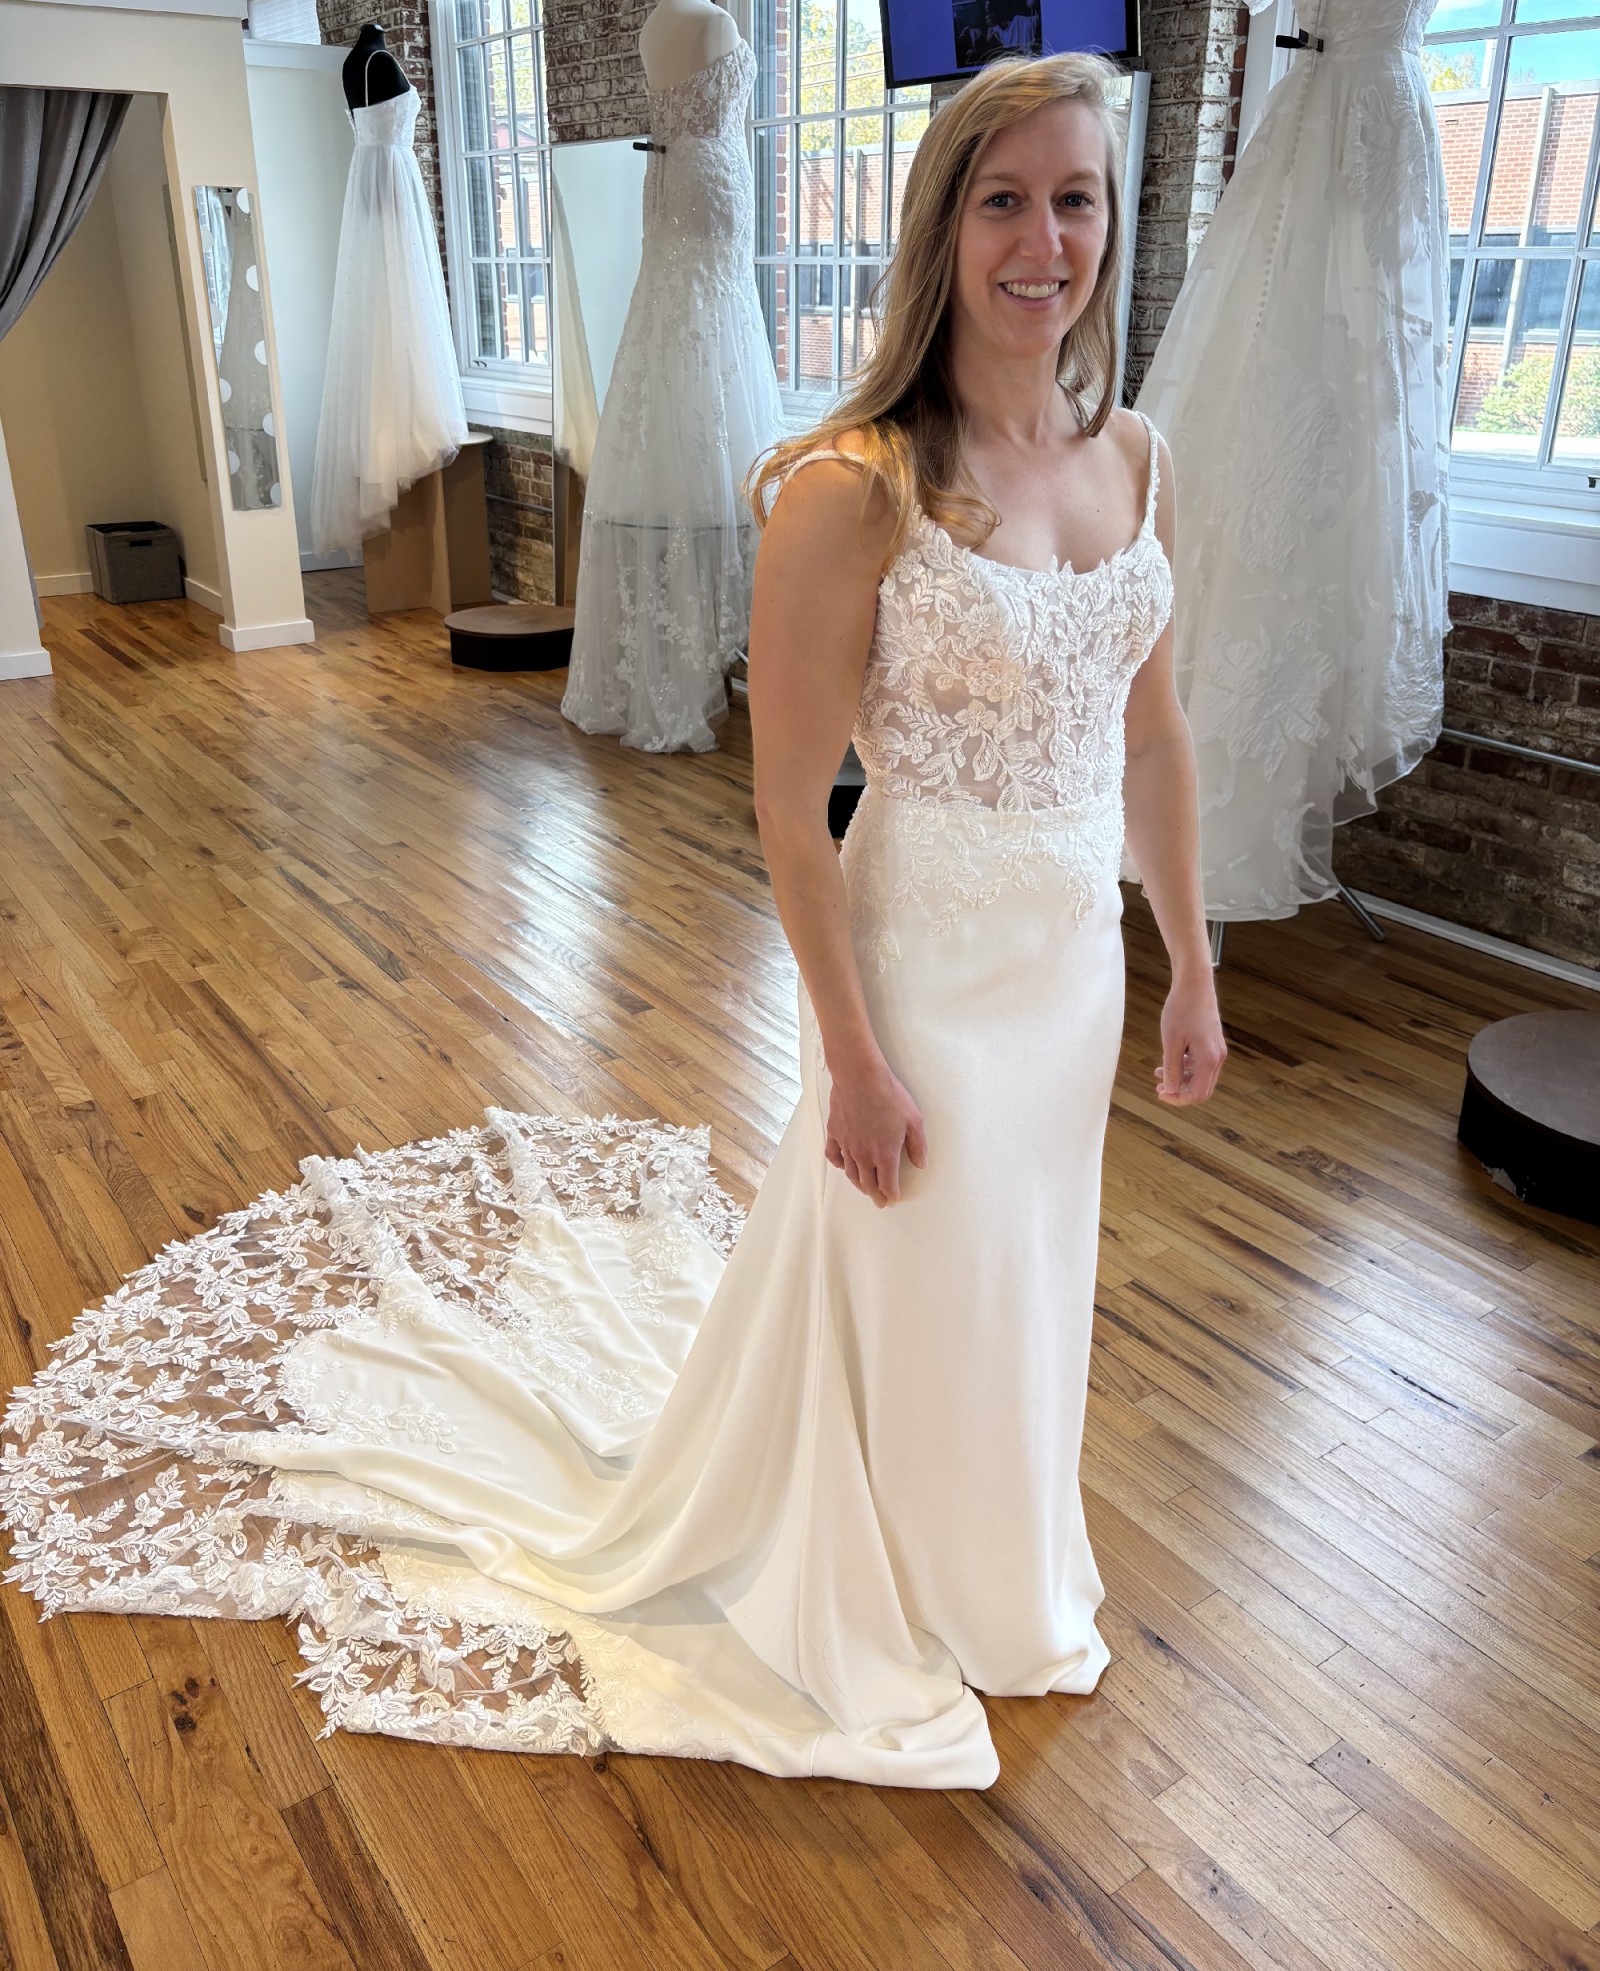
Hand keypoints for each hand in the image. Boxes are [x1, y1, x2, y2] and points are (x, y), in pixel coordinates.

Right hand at [825, 1057, 927, 1205]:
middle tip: (880, 1201)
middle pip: (868, 1184)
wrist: (860, 1077)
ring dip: (859, 1184)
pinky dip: (839, 1164)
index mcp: (885, 1155)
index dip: (891, 1194)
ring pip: (851, 1174)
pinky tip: (843, 1165)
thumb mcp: (914, 1120)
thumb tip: (921, 1164)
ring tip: (865, 1188)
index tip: (893, 1199)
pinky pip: (834, 1156)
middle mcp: (864, 1155)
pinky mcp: (835, 1133)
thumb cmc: (889, 1095)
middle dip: (876, 1195)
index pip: (887, 1184)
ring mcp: (847, 1145)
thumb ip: (918, 1146)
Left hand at [1152, 975, 1226, 1104]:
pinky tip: (1169, 1060)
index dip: (1178, 1098)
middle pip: (1202, 1088)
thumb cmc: (1181, 1010)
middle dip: (1180, 1091)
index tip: (1160, 1093)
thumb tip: (1170, 1090)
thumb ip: (1172, 1068)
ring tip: (1158, 1074)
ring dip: (1181, 1078)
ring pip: (1201, 1076)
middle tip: (1159, 1088)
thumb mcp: (1171, 1042)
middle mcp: (1218, 1057)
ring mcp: (1217, 1049)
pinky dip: (1185, 1066)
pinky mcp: (1213, 1042)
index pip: (1198, 1093)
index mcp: (1209, 1060)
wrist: (1195, 984)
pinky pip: (1201, 1063)